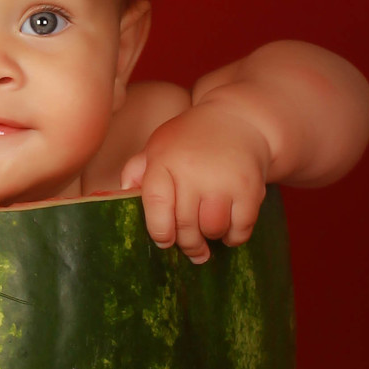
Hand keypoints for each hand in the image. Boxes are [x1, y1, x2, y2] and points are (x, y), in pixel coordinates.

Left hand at [118, 103, 270, 263]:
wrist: (238, 120)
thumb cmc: (190, 139)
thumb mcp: (158, 147)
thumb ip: (136, 171)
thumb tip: (118, 196)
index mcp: (164, 160)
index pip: (157, 204)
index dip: (159, 230)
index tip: (164, 241)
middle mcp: (193, 171)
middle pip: (185, 224)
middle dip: (187, 243)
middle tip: (190, 248)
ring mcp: (223, 180)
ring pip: (212, 229)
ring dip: (210, 237)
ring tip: (209, 232)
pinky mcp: (250, 188)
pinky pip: (241, 228)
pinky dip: (234, 236)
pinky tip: (229, 230)